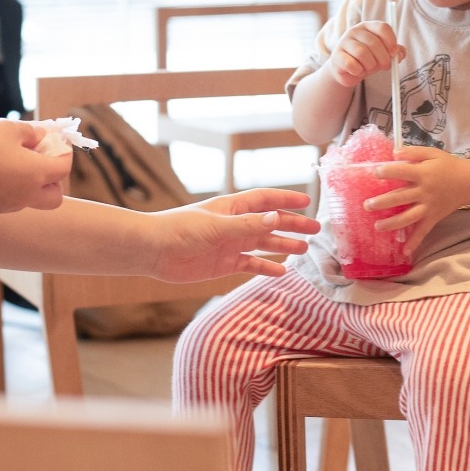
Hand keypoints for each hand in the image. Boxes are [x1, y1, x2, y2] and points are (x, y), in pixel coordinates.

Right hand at [0, 118, 71, 212]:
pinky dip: (8, 188)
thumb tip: (42, 136)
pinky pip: (7, 201)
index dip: (63, 151)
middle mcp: (26, 195)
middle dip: (53, 179)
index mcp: (36, 174)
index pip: (64, 167)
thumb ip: (32, 132)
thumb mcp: (8, 128)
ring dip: (30, 184)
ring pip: (30, 200)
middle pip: (55, 197)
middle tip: (39, 159)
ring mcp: (6, 205)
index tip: (54, 139)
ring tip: (11, 161)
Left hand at [145, 189, 319, 282]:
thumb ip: (249, 225)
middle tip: (315, 229)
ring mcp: (230, 244)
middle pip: (270, 223)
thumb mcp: (218, 226)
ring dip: (283, 245)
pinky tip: (281, 271)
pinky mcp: (223, 264)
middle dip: (292, 224)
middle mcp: (234, 224)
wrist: (154, 251)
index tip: (307, 200)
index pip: (266, 200)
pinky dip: (266, 267)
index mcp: (232, 208)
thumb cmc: (180, 230)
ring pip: (263, 244)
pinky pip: (250, 264)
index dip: (286, 199)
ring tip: (304, 249)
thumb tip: (278, 217)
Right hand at [326, 20, 403, 87]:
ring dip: (370, 65)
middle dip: (383, 58)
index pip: (382, 27)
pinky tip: (357, 71)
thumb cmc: (368, 59)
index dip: (391, 40)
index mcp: (368, 26)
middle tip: (386, 66)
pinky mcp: (336, 56)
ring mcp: (343, 42)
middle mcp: (355, 31)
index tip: (394, 53)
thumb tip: (400, 53)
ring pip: (362, 53)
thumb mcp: (384, 54)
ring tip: (369, 68)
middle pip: (374, 42)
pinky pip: (351, 64)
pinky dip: (358, 71)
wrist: (348, 71)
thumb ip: (396, 52)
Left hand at [366, 147, 468, 251]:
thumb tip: (393, 153)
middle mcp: (424, 191)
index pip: (402, 172)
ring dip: (392, 223)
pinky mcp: (433, 217)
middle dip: (382, 202)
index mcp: (423, 173)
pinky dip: (415, 242)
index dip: (388, 172)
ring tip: (377, 226)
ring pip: (409, 217)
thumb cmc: (447, 166)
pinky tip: (405, 252)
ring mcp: (429, 207)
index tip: (374, 172)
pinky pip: (423, 231)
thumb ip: (413, 152)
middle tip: (367, 205)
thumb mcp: (432, 153)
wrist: (469, 182)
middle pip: (401, 197)